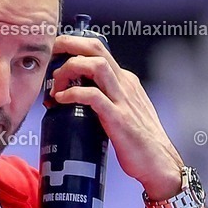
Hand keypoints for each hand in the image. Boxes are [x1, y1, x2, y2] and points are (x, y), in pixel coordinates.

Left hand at [49, 34, 182, 199]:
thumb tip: (76, 102)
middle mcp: (124, 83)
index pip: (97, 50)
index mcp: (124, 80)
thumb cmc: (138, 142)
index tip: (53, 58)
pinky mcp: (118, 118)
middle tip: (48, 56)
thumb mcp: (121, 112)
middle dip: (68, 44)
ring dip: (69, 69)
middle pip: (95, 48)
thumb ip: (104, 102)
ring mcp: (122, 99)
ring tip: (55, 87)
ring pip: (95, 65)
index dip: (72, 48)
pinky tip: (60, 101)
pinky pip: (93, 96)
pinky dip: (73, 94)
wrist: (159, 164)